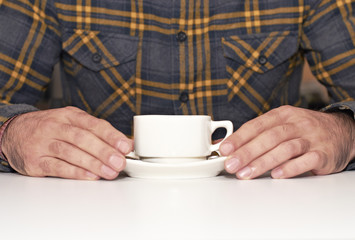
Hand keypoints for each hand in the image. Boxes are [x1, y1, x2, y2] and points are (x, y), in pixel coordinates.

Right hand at [2, 106, 132, 179]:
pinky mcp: (35, 161)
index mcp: (69, 115)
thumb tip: (123, 144)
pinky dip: (76, 172)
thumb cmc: (50, 128)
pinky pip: (57, 167)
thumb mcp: (70, 121)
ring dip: (94, 164)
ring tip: (110, 171)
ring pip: (71, 152)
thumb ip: (95, 131)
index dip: (111, 135)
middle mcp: (55, 126)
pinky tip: (91, 176)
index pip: (93, 124)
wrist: (13, 133)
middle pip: (83, 138)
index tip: (125, 146)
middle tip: (120, 162)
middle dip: (104, 151)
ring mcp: (43, 143)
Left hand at [219, 105, 354, 178]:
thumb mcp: (284, 123)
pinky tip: (276, 175)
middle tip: (231, 164)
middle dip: (247, 152)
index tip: (225, 149)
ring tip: (246, 173)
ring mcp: (311, 138)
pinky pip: (306, 160)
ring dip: (263, 162)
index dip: (239, 138)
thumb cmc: (305, 130)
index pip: (257, 125)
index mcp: (283, 115)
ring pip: (285, 148)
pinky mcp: (324, 153)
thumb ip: (261, 134)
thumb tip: (233, 148)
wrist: (342, 131)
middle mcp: (297, 124)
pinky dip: (290, 168)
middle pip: (269, 137)